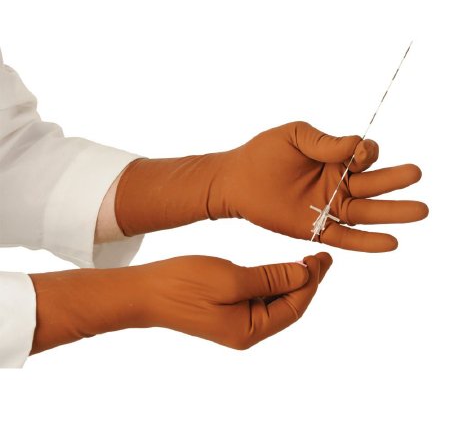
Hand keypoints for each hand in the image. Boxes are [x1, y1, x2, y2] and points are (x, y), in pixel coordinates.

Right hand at [29, 252, 331, 353]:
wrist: (145, 291)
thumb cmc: (184, 284)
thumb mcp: (232, 279)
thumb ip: (271, 279)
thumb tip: (305, 276)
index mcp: (250, 329)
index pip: (294, 306)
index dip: (312, 282)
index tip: (323, 258)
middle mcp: (246, 330)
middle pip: (288, 306)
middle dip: (306, 282)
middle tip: (319, 256)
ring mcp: (236, 321)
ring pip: (275, 301)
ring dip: (291, 281)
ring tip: (306, 261)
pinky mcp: (227, 309)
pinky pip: (259, 297)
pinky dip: (273, 282)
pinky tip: (280, 269)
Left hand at [114, 121, 427, 251]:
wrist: (234, 180)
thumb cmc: (262, 153)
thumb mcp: (295, 137)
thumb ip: (326, 142)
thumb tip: (359, 146)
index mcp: (332, 159)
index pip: (363, 155)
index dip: (366, 153)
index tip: (357, 154)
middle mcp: (334, 184)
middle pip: (373, 184)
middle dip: (396, 180)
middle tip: (418, 174)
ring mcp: (325, 207)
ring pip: (366, 212)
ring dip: (393, 213)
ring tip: (422, 211)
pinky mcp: (313, 228)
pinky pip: (344, 236)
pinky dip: (367, 241)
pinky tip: (391, 242)